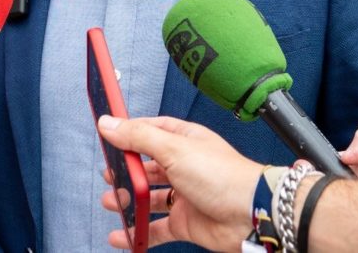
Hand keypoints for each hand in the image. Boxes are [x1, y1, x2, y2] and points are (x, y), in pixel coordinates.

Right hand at [97, 116, 260, 251]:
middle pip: (147, 166)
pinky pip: (156, 228)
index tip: (107, 136)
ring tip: (112, 202)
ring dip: (129, 201)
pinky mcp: (185, 222)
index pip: (151, 131)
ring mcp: (185, 195)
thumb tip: (109, 123)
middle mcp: (184, 166)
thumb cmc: (223, 175)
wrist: (250, 214)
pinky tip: (124, 234)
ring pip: (150, 198)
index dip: (129, 133)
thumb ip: (138, 137)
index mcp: (184, 140)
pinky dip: (138, 231)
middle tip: (109, 175)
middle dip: (126, 171)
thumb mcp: (174, 148)